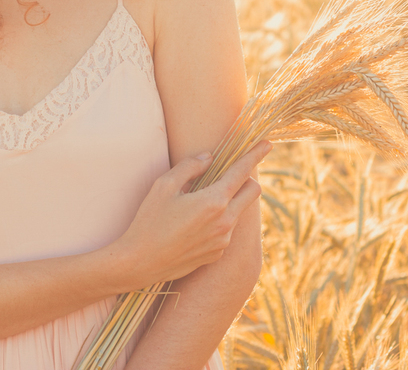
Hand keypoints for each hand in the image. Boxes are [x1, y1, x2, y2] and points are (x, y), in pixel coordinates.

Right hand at [114, 141, 271, 288]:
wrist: (140, 263)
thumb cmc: (149, 221)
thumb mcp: (164, 186)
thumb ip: (189, 167)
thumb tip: (209, 157)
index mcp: (214, 201)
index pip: (242, 172)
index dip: (255, 154)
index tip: (267, 144)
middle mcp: (225, 222)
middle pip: (253, 192)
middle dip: (248, 179)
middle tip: (231, 174)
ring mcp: (223, 241)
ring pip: (238, 212)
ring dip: (229, 202)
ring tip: (199, 204)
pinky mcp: (217, 254)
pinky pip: (226, 231)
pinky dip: (218, 221)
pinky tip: (194, 225)